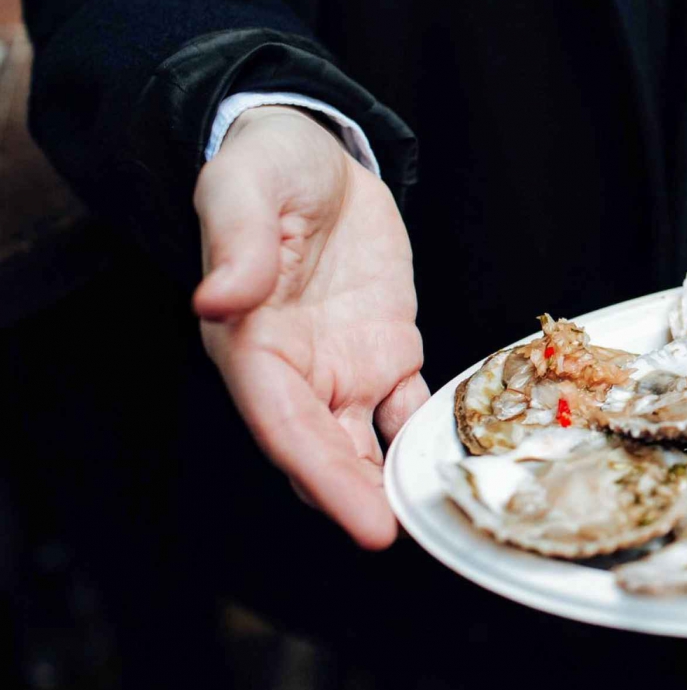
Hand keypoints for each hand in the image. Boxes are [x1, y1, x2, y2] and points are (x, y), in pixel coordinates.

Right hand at [194, 107, 427, 547]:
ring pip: (367, 446)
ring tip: (442, 514)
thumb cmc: (265, 168)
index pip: (284, 425)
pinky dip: (432, 435)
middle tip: (406, 535)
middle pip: (325, 453)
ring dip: (394, 482)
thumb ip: (236, 244)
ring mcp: (343, 368)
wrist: (313, 154)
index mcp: (251, 345)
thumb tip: (216, 299)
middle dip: (359, 500)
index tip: (363, 523)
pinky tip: (468, 457)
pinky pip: (411, 407)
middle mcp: (295, 372)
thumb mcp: (244, 188)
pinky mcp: (387, 352)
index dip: (322, 477)